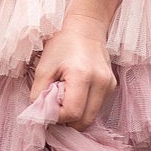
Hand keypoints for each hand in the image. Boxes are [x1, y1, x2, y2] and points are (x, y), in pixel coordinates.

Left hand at [29, 14, 115, 128]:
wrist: (86, 28)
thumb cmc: (62, 45)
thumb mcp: (44, 68)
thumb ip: (38, 94)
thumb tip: (39, 116)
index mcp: (82, 75)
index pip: (72, 113)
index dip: (57, 116)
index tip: (47, 108)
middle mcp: (101, 83)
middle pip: (84, 121)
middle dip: (67, 121)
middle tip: (54, 109)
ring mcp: (109, 86)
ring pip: (91, 117)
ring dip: (76, 116)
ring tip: (64, 100)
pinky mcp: (112, 86)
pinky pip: (96, 108)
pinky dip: (84, 108)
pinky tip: (74, 95)